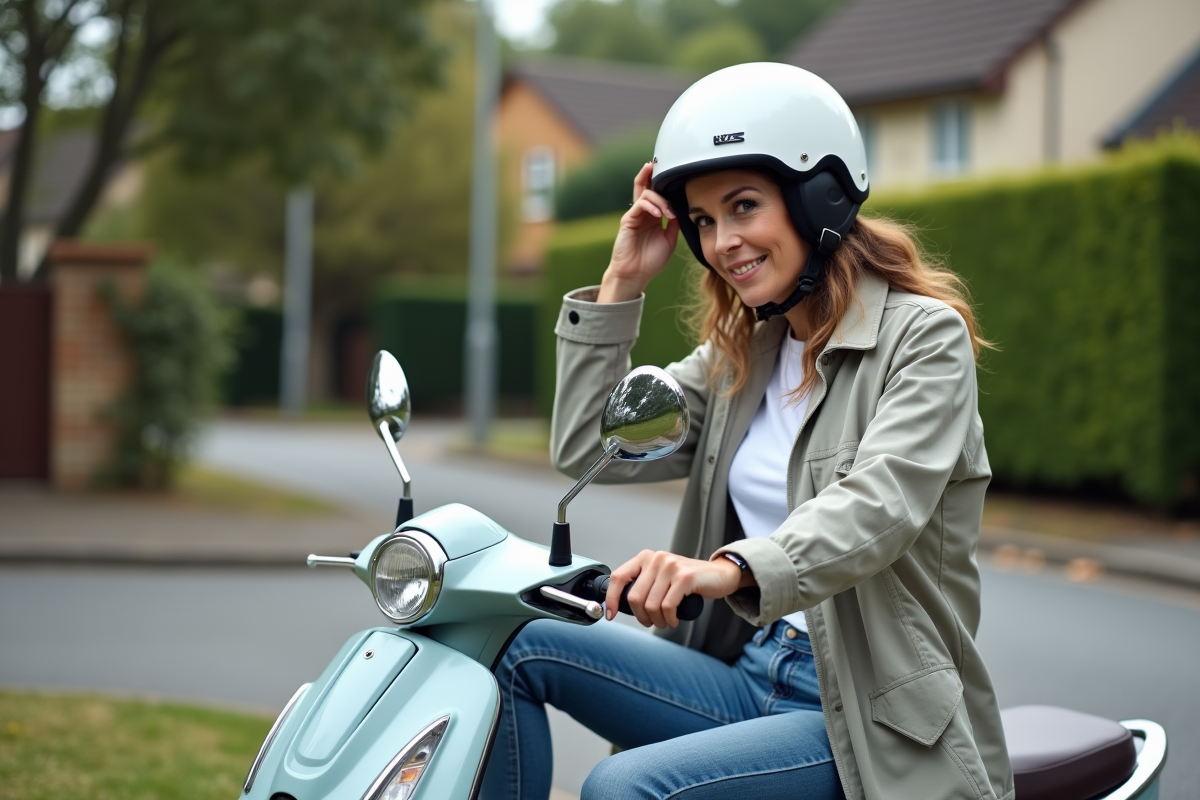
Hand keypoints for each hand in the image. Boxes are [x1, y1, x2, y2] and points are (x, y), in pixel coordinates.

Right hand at [597, 162, 679, 302]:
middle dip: (652, 173)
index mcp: (653, 216)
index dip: (663, 181)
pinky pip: (640, 204)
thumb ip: (674, 222)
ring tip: (668, 213)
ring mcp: (635, 215)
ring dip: (661, 199)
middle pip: (645, 185)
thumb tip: (681, 207)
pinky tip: (660, 214)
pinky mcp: (628, 220)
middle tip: (659, 163)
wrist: (636, 275)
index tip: (674, 172)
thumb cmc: (651, 260)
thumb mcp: (670, 239)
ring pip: (646, 193)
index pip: (657, 193)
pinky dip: (651, 205)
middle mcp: (644, 212)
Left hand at [605, 550, 748, 628]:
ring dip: (657, 620)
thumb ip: (644, 583)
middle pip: (635, 597)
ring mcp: (671, 566)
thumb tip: (620, 603)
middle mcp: (656, 559)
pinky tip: (673, 620)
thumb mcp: (661, 576)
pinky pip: (668, 606)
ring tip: (665, 622)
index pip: (619, 578)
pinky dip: (669, 619)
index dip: (611, 599)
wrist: (719, 574)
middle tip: (651, 622)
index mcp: (645, 557)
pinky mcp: (685, 577)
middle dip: (641, 617)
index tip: (611, 615)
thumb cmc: (688, 581)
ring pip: (651, 605)